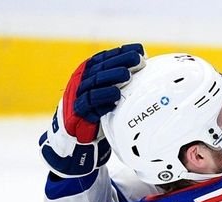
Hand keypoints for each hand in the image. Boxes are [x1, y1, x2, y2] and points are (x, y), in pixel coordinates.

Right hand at [39, 43, 145, 177]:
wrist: (76, 131)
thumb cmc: (97, 107)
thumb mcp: (108, 89)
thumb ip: (120, 79)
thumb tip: (145, 66)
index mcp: (89, 71)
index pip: (105, 57)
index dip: (122, 52)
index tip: (140, 50)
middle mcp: (82, 79)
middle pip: (101, 68)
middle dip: (120, 62)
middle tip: (137, 60)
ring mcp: (79, 94)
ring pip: (95, 83)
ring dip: (111, 78)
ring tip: (127, 75)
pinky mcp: (78, 111)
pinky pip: (90, 105)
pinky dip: (103, 101)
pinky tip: (114, 99)